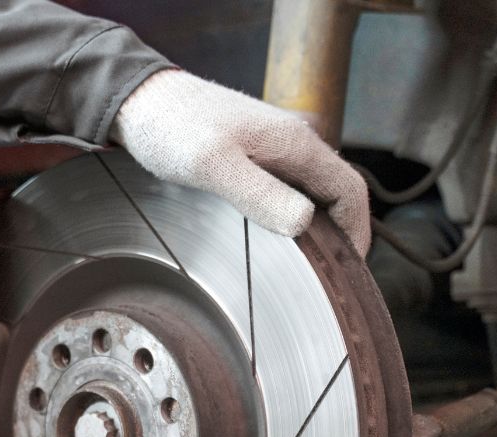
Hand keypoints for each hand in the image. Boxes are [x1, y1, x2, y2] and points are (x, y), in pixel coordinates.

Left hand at [110, 69, 370, 255]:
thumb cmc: (171, 127)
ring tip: (302, 265)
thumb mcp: (213, 166)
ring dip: (315, 227)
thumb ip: (259, 195)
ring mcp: (274, 147)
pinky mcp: (254, 153)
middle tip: (326, 278)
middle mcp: (293, 142)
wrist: (139, 99)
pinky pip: (287, 188)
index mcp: (296, 143)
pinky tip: (271, 238)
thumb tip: (304, 223)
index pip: (351, 191)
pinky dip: (290, 214)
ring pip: (311, 192)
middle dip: (340, 235)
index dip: (357, 234)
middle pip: (336, 194)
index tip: (348, 270)